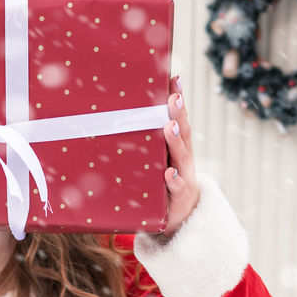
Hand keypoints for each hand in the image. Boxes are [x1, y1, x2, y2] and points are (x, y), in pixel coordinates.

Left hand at [158, 73, 199, 239]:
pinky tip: (169, 174)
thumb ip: (142, 143)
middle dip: (178, 112)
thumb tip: (113, 119)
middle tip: (173, 95)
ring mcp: (183, 175)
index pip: (177, 117)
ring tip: (168, 126)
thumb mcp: (153, 161)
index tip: (174, 77)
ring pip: (181, 155)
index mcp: (176, 145)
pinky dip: (174, 180)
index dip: (176, 98)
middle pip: (182, 131)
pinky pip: (178, 187)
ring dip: (175, 140)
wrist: (178, 219)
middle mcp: (183, 157)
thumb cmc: (160, 185)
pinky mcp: (180, 197)